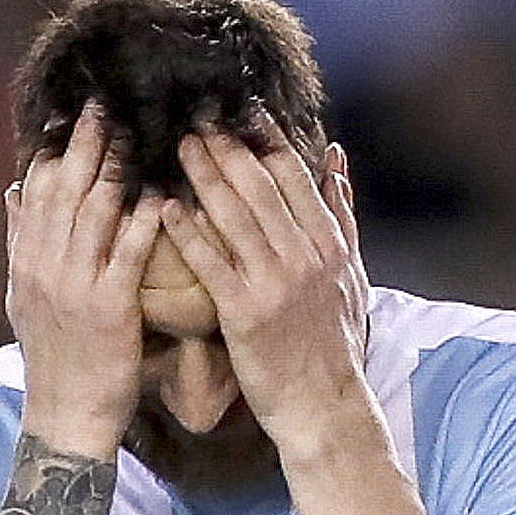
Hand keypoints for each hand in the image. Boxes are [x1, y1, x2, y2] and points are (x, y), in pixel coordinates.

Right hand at [7, 103, 167, 458]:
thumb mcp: (23, 296)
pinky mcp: (109, 309)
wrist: (66, 415)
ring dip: (114, 170)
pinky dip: (142, 221)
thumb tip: (15, 188)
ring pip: (93, 214)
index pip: (37, 193)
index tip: (73, 117)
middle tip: (104, 105)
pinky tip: (158, 195)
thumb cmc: (55, 357)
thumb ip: (20, 241)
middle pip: (64, 192)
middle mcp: (46, 268)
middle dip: (84, 145)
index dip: (55, 151)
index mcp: (27, 262)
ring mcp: (75, 287)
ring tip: (134, 134)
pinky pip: (127, 254)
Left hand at [163, 129, 378, 452]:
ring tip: (179, 146)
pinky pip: (212, 265)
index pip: (293, 176)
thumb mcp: (349, 272)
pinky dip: (189, 234)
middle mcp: (304, 255)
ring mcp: (276, 283)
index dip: (264, 138)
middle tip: (196, 117)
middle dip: (228, 147)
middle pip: (260, 187)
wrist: (325, 405)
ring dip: (205, 177)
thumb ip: (341, 213)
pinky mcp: (246, 314)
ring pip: (235, 217)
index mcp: (328, 241)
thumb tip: (335, 157)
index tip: (239, 109)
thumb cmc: (333, 342)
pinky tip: (165, 209)